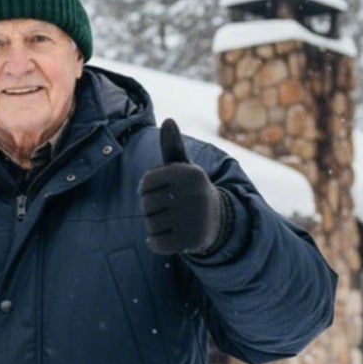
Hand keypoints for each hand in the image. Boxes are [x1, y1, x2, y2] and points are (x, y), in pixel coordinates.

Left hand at [139, 119, 224, 256]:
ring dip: (153, 226)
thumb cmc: (190, 190)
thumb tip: (168, 120)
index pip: (146, 182)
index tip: (158, 191)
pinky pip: (156, 243)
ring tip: (169, 222)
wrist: (216, 221)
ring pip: (149, 225)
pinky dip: (155, 242)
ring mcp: (194, 219)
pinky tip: (167, 237)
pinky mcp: (191, 241)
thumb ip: (172, 147)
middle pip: (146, 204)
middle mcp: (195, 194)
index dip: (146, 189)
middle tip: (166, 209)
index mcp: (190, 173)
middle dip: (150, 209)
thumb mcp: (183, 168)